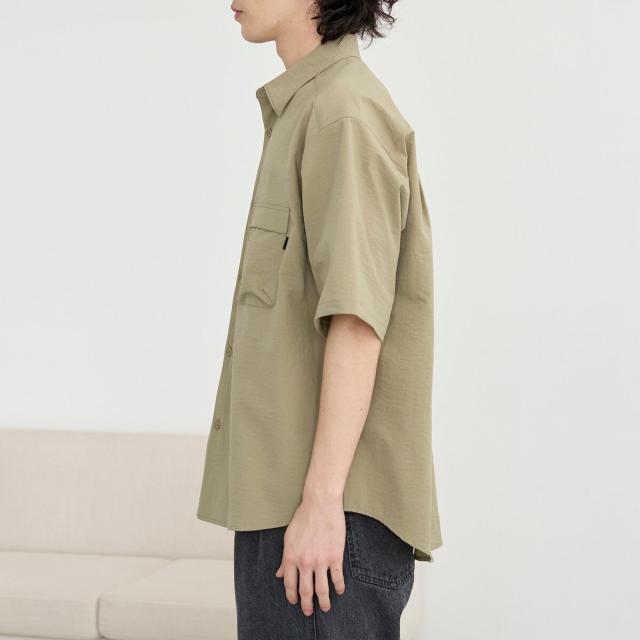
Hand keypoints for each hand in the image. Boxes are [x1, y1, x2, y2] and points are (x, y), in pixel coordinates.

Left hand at [275, 495, 345, 615]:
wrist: (320, 504)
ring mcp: (321, 560)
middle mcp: (305, 562)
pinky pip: (337, 578)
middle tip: (309, 611)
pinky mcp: (335, 556)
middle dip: (307, 605)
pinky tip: (340, 591)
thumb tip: (279, 574)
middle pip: (305, 591)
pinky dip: (339, 587)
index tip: (294, 602)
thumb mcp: (288, 538)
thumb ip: (284, 558)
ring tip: (325, 608)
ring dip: (324, 602)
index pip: (289, 584)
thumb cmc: (303, 518)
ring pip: (322, 589)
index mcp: (291, 557)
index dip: (291, 596)